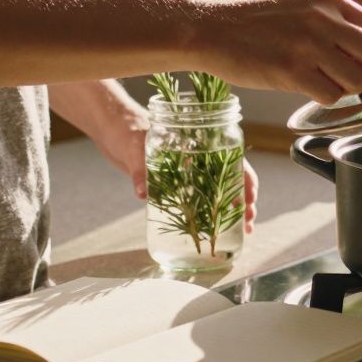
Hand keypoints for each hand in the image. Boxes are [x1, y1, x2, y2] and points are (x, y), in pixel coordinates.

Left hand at [49, 81, 258, 230]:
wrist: (112, 131)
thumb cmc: (125, 129)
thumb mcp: (133, 148)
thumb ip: (139, 169)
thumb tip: (142, 191)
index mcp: (196, 143)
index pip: (230, 159)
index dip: (244, 178)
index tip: (249, 197)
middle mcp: (197, 160)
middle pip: (230, 180)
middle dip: (244, 201)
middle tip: (248, 223)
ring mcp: (187, 174)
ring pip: (218, 193)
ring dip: (232, 212)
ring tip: (242, 232)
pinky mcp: (174, 186)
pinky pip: (197, 202)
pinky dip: (209, 216)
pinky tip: (216, 231)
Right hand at [194, 0, 361, 104]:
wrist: (212, 29)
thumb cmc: (257, 25)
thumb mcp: (302, 9)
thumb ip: (336, 24)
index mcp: (330, 1)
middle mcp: (324, 20)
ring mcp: (308, 45)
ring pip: (358, 79)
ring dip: (352, 91)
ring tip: (330, 86)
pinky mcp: (291, 70)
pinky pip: (330, 94)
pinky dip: (328, 99)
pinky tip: (311, 90)